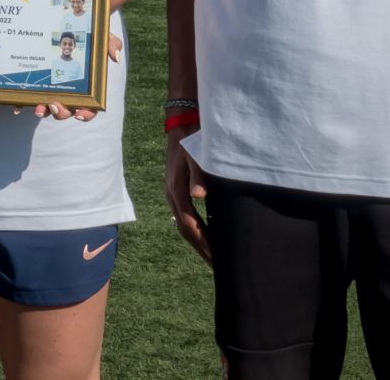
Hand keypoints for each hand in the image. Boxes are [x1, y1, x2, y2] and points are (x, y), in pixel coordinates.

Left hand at [26, 34, 121, 120]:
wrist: (72, 23)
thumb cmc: (91, 36)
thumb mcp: (103, 37)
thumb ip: (111, 44)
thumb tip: (115, 57)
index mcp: (87, 88)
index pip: (90, 108)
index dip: (86, 114)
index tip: (79, 114)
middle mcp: (70, 92)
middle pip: (67, 110)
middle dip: (61, 113)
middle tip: (55, 105)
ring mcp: (52, 89)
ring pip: (48, 107)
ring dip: (43, 111)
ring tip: (39, 108)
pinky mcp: (37, 84)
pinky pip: (30, 97)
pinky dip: (24, 104)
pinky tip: (18, 107)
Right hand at [165, 126, 209, 263]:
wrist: (181, 123)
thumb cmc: (193, 139)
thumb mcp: (196, 156)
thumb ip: (198, 175)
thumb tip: (198, 196)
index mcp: (176, 190)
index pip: (190, 225)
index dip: (203, 243)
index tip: (216, 259)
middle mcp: (172, 195)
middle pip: (185, 230)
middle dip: (201, 249)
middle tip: (217, 267)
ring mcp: (172, 193)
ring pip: (184, 224)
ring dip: (197, 241)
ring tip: (212, 256)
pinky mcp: (176, 189)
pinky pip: (185, 215)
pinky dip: (196, 229)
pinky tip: (207, 233)